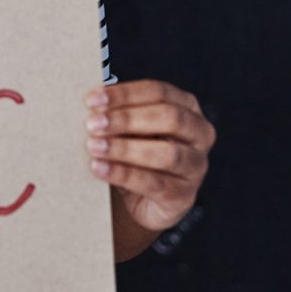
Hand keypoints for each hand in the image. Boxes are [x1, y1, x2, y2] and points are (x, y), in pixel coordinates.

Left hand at [84, 78, 214, 230]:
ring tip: (93, 146)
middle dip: (127, 119)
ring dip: (125, 148)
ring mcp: (196, 166)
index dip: (125, 94)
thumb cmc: (134, 152)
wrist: (140, 199)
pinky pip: (154, 183)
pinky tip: (99, 168)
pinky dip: (123, 174)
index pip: (159, 92)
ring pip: (167, 153)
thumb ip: (117, 113)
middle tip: (92, 124)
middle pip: (169, 118)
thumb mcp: (129, 128)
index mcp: (187, 107)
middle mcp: (199, 134)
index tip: (92, 100)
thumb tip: (90, 101)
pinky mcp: (184, 195)